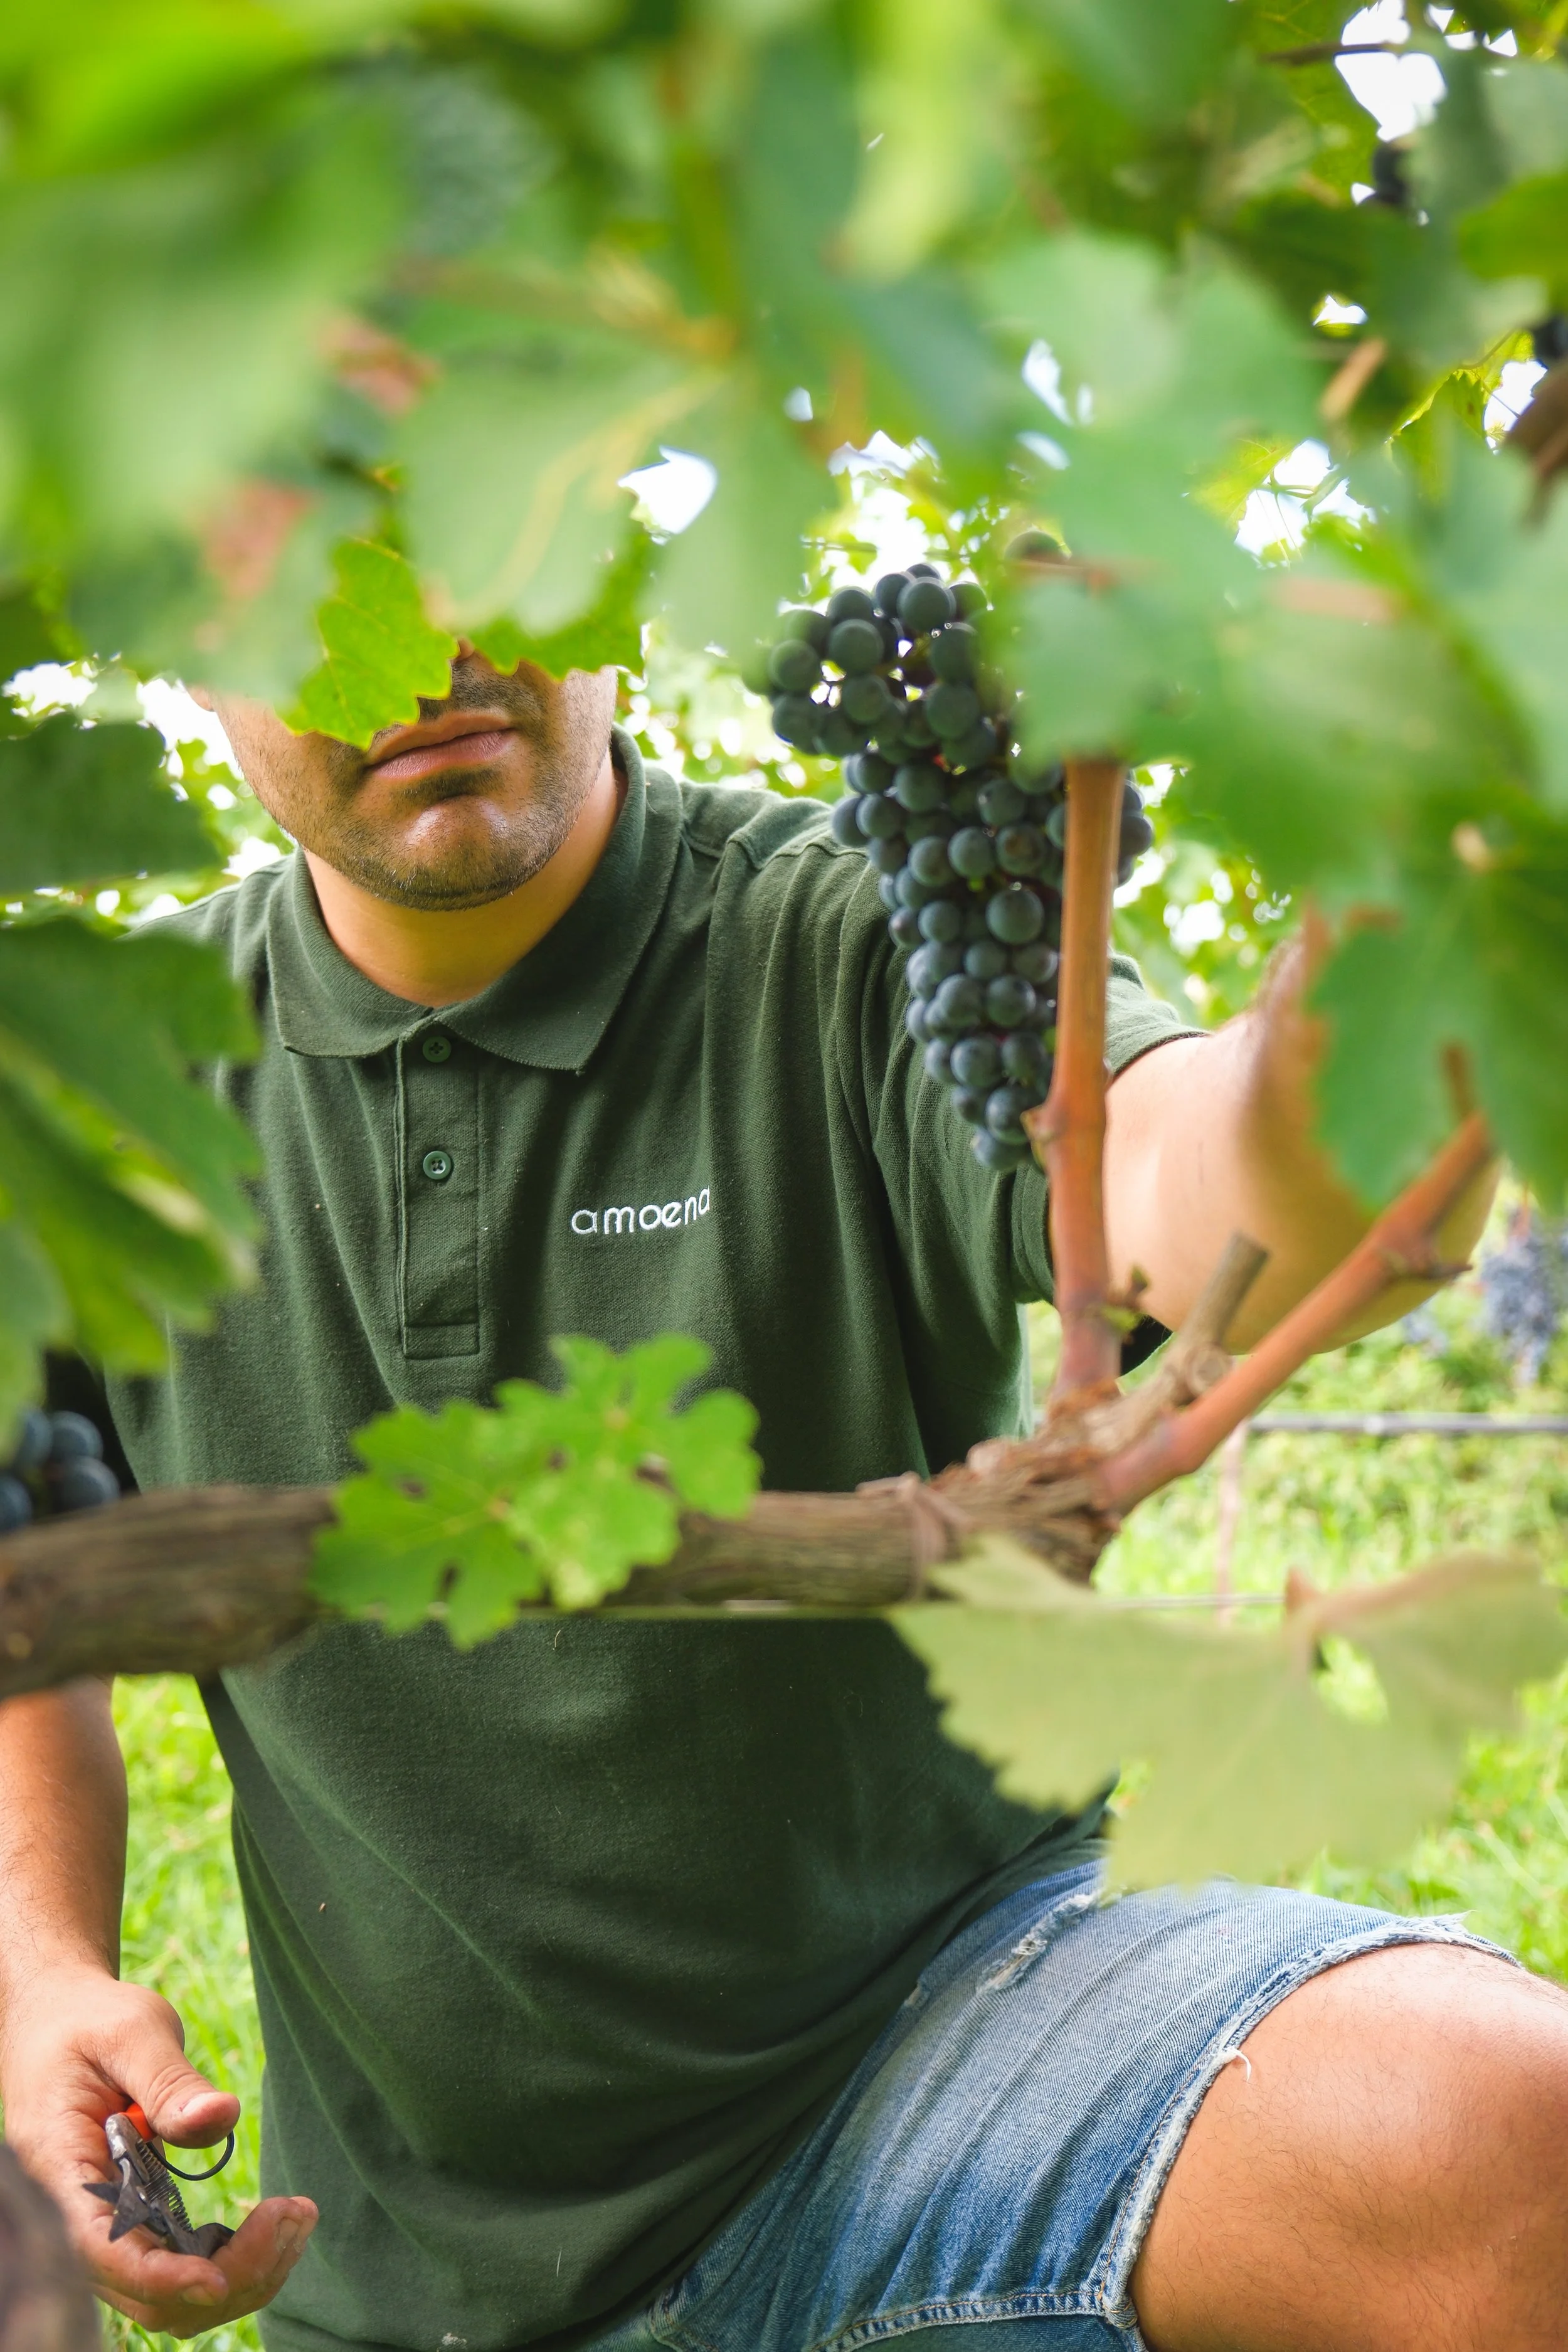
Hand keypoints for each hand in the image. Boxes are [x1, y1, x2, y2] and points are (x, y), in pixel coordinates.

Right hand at [0, 1961, 315, 2337]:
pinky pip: (177, 2269)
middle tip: (295, 2214)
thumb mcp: (129, 2032)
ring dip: (237, 2276)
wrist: (60, 2023)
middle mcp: (73, 2214)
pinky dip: (231, 2262)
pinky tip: (276, 2222)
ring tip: (298, 2216)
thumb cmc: (89, 2023)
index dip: (155, 2277)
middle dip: (223, 2275)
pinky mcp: (135, 2222)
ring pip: (165, 2297)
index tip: (217, 2278)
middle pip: (141, 2291)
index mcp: (58, 2167)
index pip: (97, 2250)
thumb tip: (221, 2115)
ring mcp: (104, 2225)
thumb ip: (169, 2079)